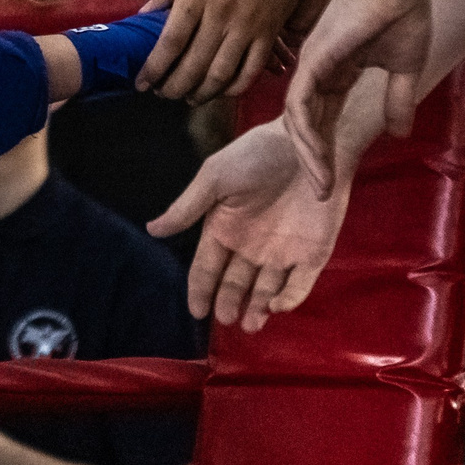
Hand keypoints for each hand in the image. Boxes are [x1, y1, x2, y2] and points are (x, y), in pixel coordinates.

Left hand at [139, 0, 314, 102]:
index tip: (142, 83)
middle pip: (192, 66)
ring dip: (201, 93)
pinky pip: (251, 71)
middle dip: (173, 87)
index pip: (170, 42)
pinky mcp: (270, 34)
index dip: (155, 68)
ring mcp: (247, 28)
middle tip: (163, 94)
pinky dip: (235, 87)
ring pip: (220, 75)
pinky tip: (223, 90)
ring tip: (189, 98)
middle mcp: (220, 16)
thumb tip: (146, 12)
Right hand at [148, 121, 350, 330]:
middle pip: (235, 283)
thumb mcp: (215, 177)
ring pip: (266, 290)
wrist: (308, 140)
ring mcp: (283, 250)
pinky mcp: (313, 252)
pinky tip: (277, 306)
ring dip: (257, 309)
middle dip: (228, 302)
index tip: (196, 311)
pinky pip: (300, 283)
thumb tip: (152, 230)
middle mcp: (251, 245)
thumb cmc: (257, 154)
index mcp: (225, 227)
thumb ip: (187, 207)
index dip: (200, 289)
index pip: (207, 266)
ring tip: (249, 324)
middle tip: (225, 319)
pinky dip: (290, 299)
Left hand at [285, 0, 432, 194]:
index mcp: (337, 68)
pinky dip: (306, 135)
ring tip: (323, 184)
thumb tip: (399, 133)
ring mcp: (312, 63)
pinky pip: (299, 106)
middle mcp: (318, 67)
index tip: (335, 178)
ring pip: (297, 120)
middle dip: (314, 158)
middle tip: (323, 191)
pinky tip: (319, 158)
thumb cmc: (404, 10)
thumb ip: (398, 99)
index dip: (327, 146)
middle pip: (305, 122)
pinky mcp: (313, 59)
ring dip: (309, 155)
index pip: (323, 115)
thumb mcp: (405, 66)